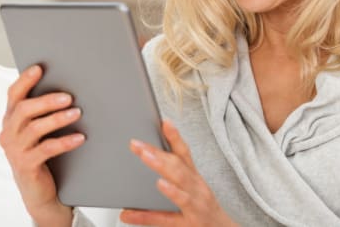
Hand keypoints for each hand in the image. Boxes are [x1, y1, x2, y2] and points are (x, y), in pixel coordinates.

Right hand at [0, 65, 85, 226]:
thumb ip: (40, 113)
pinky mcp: (26, 165)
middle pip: (24, 110)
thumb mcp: (36, 133)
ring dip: (58, 119)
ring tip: (77, 113)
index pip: (13, 96)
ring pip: (35, 128)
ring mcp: (15, 151)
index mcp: (9, 121)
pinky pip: (47, 149)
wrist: (38, 193)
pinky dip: (65, 141)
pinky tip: (79, 137)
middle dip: (46, 100)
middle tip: (68, 96)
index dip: (25, 81)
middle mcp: (8, 133)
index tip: (39, 68)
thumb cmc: (40, 156)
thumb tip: (63, 89)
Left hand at [119, 120, 235, 226]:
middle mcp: (197, 188)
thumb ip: (171, 177)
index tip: (165, 122)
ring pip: (178, 184)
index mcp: (194, 178)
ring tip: (145, 158)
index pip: (184, 153)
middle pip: (177, 166)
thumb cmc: (202, 210)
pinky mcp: (190, 222)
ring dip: (161, 169)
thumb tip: (148, 160)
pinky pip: (167, 217)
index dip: (175, 137)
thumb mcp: (190, 190)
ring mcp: (195, 204)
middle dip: (157, 153)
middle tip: (137, 144)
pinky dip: (152, 212)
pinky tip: (142, 203)